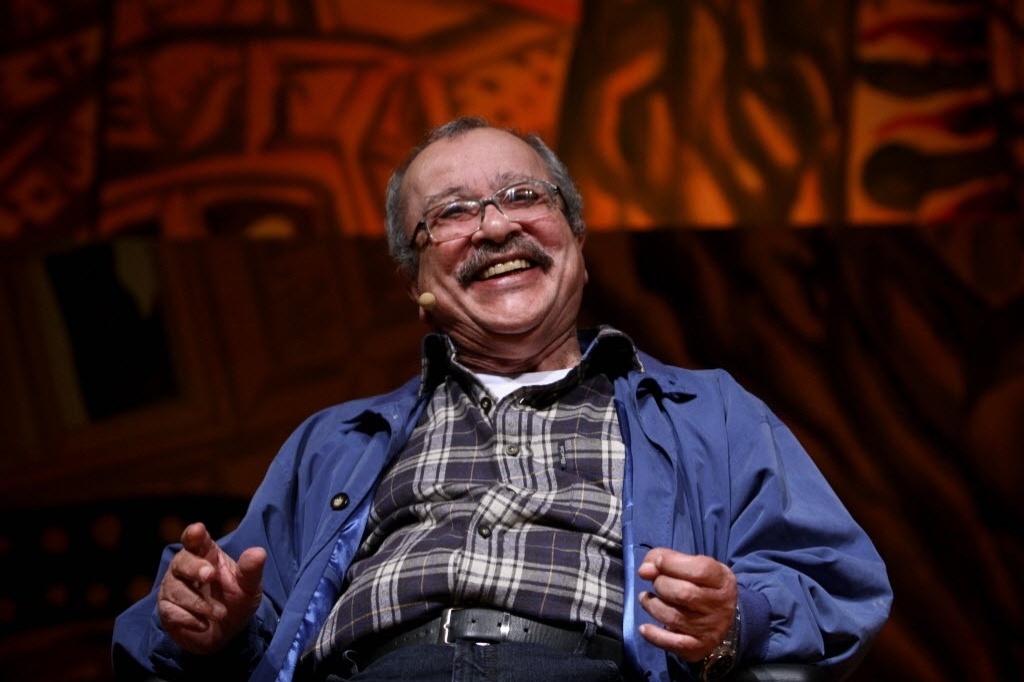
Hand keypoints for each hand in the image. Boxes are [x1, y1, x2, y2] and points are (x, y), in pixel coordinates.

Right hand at [156, 522, 266, 653]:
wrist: (226, 632)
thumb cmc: (236, 599)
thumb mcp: (249, 586)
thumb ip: (251, 570)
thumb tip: (259, 553)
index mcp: (206, 553)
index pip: (195, 539)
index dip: (194, 534)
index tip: (197, 530)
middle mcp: (185, 566)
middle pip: (182, 561)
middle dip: (195, 568)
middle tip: (210, 574)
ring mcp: (173, 587)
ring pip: (178, 590)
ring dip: (202, 604)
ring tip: (221, 612)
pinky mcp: (167, 610)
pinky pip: (172, 612)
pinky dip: (190, 619)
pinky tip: (204, 624)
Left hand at [637, 547, 736, 661]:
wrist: (722, 620)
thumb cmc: (702, 585)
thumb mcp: (692, 565)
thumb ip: (667, 559)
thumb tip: (644, 570)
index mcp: (722, 580)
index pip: (699, 570)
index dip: (672, 564)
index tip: (658, 562)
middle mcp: (720, 606)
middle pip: (684, 593)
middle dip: (661, 584)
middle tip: (656, 583)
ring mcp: (710, 629)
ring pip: (674, 617)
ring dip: (652, 606)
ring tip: (646, 599)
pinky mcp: (698, 647)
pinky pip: (673, 643)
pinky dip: (654, 635)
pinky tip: (644, 628)